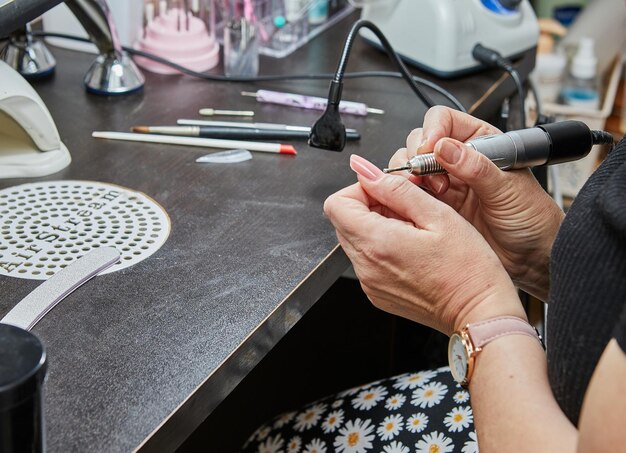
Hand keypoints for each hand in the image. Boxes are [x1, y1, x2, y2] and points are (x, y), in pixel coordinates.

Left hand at [323, 155, 526, 334]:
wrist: (478, 312)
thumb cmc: (467, 268)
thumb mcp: (438, 216)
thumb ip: (396, 189)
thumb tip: (366, 172)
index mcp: (377, 243)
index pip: (336, 204)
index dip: (359, 189)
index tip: (386, 191)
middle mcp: (366, 266)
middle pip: (343, 221)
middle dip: (369, 206)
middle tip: (406, 210)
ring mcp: (369, 283)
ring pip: (354, 239)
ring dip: (376, 226)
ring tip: (413, 230)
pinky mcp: (377, 293)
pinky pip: (367, 260)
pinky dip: (382, 248)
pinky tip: (412, 250)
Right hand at [389, 107, 563, 299]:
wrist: (530, 257)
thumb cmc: (531, 219)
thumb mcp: (508, 190)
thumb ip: (477, 168)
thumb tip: (446, 148)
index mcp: (481, 143)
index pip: (445, 120)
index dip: (433, 130)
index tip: (430, 149)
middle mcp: (459, 159)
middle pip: (420, 140)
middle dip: (417, 155)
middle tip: (426, 175)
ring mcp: (445, 183)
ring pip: (411, 166)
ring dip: (410, 176)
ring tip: (428, 192)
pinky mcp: (434, 206)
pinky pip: (410, 194)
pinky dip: (406, 196)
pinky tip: (419, 205)